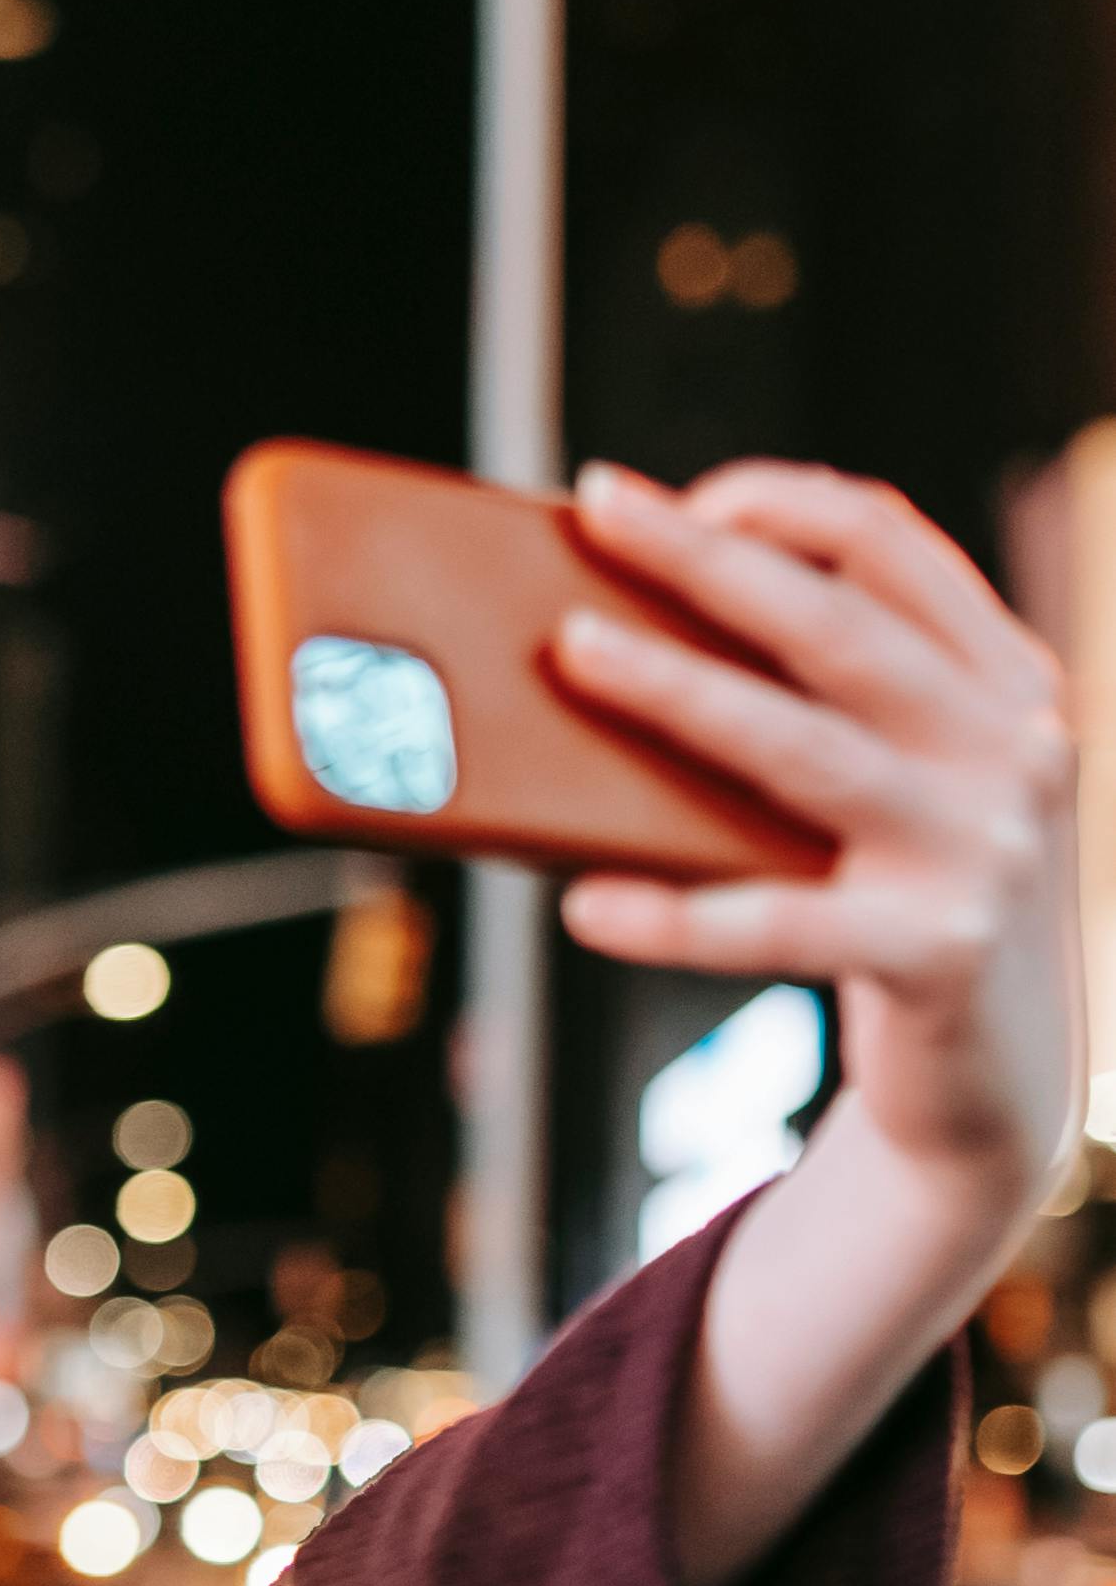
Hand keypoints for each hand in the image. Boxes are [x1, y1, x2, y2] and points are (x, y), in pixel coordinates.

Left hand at [546, 460, 1081, 1585]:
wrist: (997, 1083)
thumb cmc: (903, 904)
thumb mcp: (903, 786)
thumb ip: (825, 709)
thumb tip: (612, 635)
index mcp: (1007, 680)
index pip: (894, 542)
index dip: (779, 504)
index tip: (668, 503)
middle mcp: (1014, 746)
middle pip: (837, 622)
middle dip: (705, 556)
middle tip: (597, 504)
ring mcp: (984, 848)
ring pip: (802, 746)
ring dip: (677, 689)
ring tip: (571, 651)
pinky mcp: (939, 953)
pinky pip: (777, 924)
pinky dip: (672, 916)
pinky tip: (585, 905)